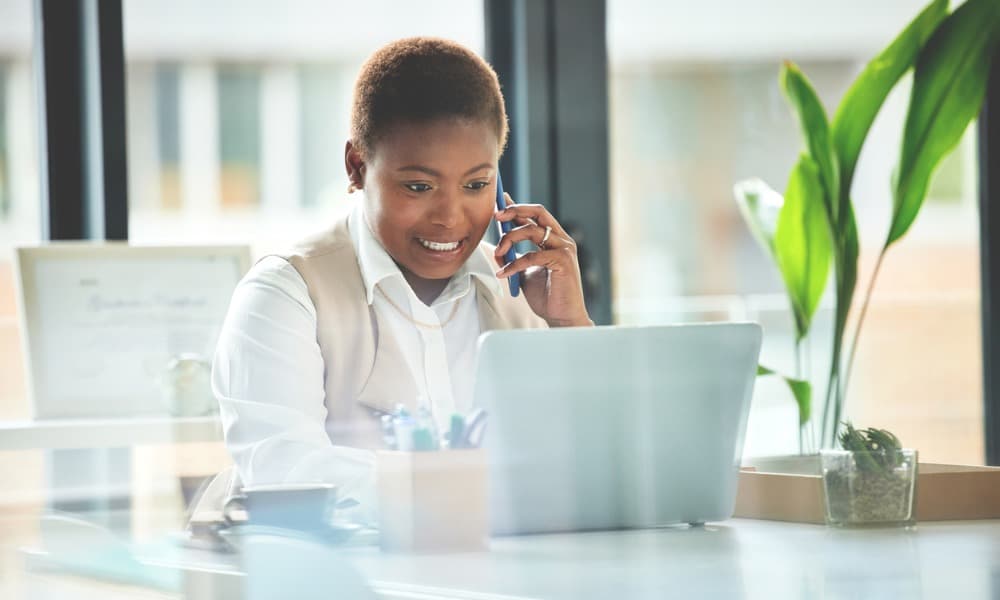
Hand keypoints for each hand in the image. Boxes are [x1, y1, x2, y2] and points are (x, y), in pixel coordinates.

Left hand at [494, 193, 592, 327]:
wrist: (562, 317)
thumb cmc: (546, 296)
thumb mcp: (524, 273)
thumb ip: (513, 258)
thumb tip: (498, 248)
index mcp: (553, 239)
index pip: (534, 215)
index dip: (516, 206)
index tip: (499, 201)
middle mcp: (561, 239)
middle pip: (538, 212)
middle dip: (515, 210)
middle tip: (496, 216)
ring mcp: (564, 248)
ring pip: (532, 230)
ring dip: (509, 238)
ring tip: (498, 253)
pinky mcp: (563, 260)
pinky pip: (532, 255)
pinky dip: (514, 264)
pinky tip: (504, 273)